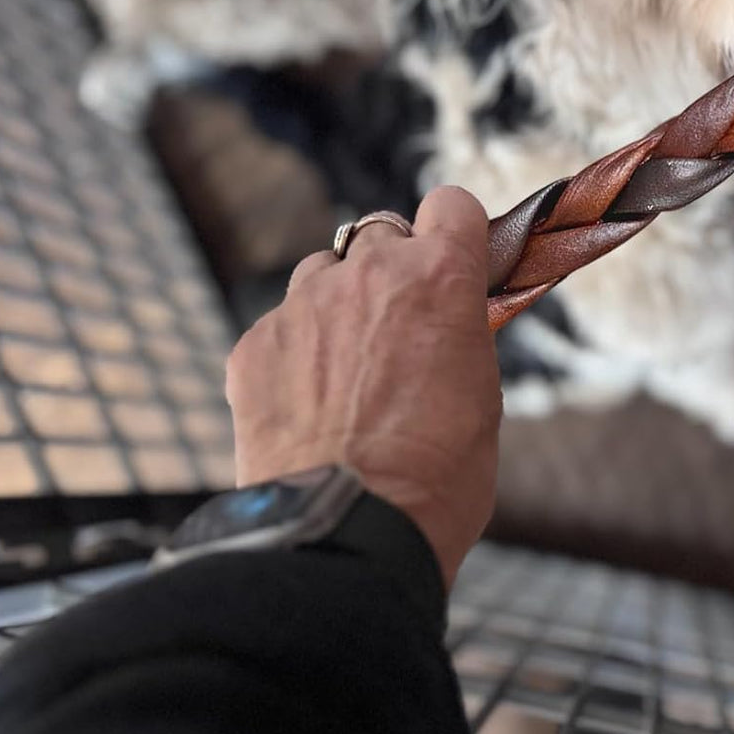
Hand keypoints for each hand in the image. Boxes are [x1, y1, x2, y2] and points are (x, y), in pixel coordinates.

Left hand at [226, 187, 500, 584]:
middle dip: (392, 268)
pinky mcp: (251, 344)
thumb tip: (447, 324)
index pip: (451, 202)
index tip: (454, 259)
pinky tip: (309, 407)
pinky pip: (279, 326)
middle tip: (400, 327)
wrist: (347, 531)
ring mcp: (302, 305)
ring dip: (339, 304)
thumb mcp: (482, 395)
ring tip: (349, 371)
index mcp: (441, 278)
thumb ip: (460, 335)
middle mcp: (369, 274)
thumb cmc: (436, 476)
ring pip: (322, 272)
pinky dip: (294, 353)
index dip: (454, 231)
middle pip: (380, 231)